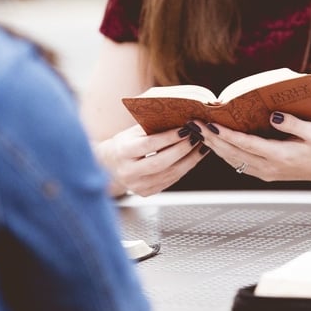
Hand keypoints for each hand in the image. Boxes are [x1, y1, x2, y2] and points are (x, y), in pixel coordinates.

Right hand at [93, 124, 208, 195]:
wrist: (109, 166)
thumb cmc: (124, 145)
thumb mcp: (131, 133)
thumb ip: (151, 127)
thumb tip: (178, 118)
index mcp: (123, 152)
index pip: (149, 145)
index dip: (169, 137)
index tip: (185, 128)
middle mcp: (128, 171)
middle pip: (160, 162)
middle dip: (182, 149)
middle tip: (197, 137)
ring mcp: (137, 185)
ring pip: (169, 174)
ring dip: (189, 160)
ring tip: (201, 146)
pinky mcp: (146, 192)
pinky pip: (170, 180)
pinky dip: (184, 168)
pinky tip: (193, 158)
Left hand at [194, 112, 310, 186]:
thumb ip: (291, 123)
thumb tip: (272, 115)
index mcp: (280, 156)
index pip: (246, 145)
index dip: (226, 136)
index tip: (210, 126)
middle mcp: (269, 167)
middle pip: (234, 154)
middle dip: (212, 139)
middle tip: (195, 125)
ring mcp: (266, 173)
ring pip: (234, 161)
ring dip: (215, 148)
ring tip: (200, 133)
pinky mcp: (266, 174)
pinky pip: (240, 164)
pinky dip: (226, 154)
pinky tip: (217, 145)